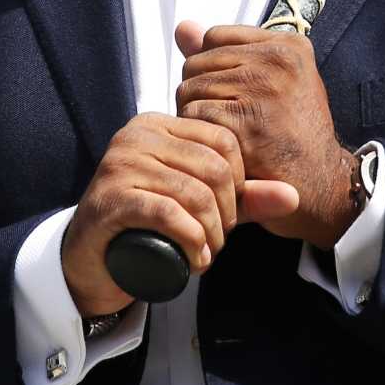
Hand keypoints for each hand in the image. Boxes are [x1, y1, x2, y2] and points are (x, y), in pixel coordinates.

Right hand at [61, 113, 299, 316]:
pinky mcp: (110, 196)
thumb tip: (293, 196)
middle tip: (219, 239)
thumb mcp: (201, 205)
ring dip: (211, 233)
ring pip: (193, 192)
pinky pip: (166, 212)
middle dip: (228, 213)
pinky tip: (194, 258)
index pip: (224, 140)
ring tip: (207, 252)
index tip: (231, 214)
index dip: (240, 182)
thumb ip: (245, 198)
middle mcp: (138, 134)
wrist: (91, 260)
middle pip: (213, 167)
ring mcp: (120, 163)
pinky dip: (190, 239)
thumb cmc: (148, 226)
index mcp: (161, 124)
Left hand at [175, 20, 357, 249]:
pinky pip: (193, 116)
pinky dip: (199, 138)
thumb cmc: (293, 136)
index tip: (233, 96)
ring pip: (189, 90)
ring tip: (226, 137)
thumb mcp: (271, 83)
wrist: (322, 185)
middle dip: (200, 95)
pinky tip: (222, 151)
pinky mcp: (246, 120)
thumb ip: (225, 53)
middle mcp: (278, 60)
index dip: (212, 69)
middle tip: (228, 123)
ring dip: (196, 119)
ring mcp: (263, 88)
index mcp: (288, 46)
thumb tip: (182, 28)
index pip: (214, 37)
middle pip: (196, 64)